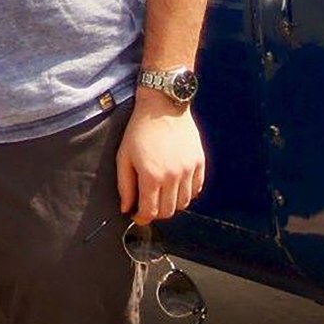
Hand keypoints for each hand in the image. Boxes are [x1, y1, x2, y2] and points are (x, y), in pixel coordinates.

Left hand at [117, 98, 206, 225]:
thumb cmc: (139, 129)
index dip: (142, 218)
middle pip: (168, 211)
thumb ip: (125, 185)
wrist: (163, 105)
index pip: (150, 212)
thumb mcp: (124, 156)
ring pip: (184, 203)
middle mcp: (172, 176)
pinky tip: (176, 186)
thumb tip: (126, 208)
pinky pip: (196, 189)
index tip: (137, 215)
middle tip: (148, 205)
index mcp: (151, 176)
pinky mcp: (199, 162)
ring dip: (172, 205)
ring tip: (162, 195)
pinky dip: (187, 193)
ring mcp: (188, 170)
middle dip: (156, 213)